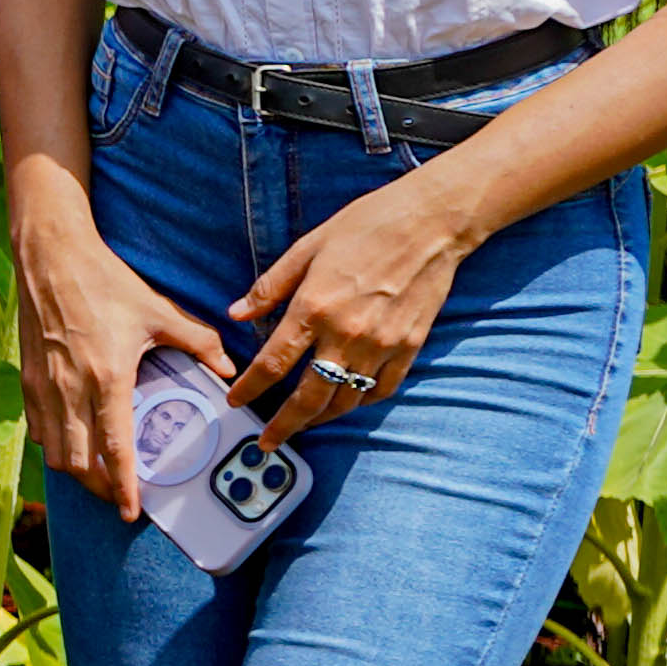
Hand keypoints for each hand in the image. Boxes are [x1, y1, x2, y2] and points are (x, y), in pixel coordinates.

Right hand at [13, 209, 239, 518]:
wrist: (51, 256)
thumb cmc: (104, 281)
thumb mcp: (159, 311)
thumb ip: (199, 343)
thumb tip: (228, 370)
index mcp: (107, 377)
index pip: (113, 449)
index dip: (123, 486)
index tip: (131, 511)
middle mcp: (70, 389)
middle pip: (79, 463)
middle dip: (100, 489)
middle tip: (121, 497)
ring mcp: (44, 387)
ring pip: (55, 452)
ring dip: (77, 471)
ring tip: (98, 476)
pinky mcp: (28, 379)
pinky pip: (38, 429)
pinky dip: (55, 445)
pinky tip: (72, 441)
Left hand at [224, 182, 476, 430]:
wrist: (432, 222)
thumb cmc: (367, 226)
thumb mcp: (307, 247)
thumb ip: (270, 287)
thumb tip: (235, 314)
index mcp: (314, 308)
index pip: (272, 364)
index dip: (249, 389)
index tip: (235, 401)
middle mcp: (346, 334)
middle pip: (308, 398)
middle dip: (283, 426)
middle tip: (265, 443)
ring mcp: (381, 345)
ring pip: (345, 401)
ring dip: (319, 419)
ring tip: (302, 425)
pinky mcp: (409, 347)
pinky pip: (381, 390)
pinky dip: (360, 402)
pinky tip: (345, 403)